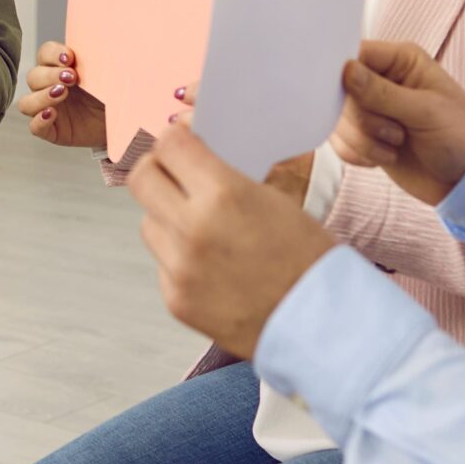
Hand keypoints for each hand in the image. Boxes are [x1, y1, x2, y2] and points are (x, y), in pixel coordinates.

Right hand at [18, 42, 108, 147]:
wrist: (125, 121)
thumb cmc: (115, 94)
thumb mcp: (111, 75)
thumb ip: (101, 61)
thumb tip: (106, 46)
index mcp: (60, 68)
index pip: (45, 54)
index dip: (52, 54)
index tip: (69, 57)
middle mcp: (49, 87)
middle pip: (33, 77)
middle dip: (50, 75)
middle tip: (71, 77)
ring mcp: (48, 109)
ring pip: (27, 102)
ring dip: (42, 96)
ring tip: (62, 93)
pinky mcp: (52, 131)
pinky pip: (35, 127)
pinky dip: (40, 120)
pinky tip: (52, 114)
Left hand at [128, 123, 337, 358]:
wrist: (322, 323)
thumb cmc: (309, 260)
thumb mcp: (273, 199)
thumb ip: (223, 178)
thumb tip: (190, 160)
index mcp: (224, 195)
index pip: (170, 145)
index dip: (175, 140)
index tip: (181, 144)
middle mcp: (193, 229)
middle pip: (142, 179)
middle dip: (157, 171)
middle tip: (174, 176)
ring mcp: (180, 268)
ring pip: (149, 224)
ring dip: (168, 219)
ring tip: (204, 231)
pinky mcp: (175, 299)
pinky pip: (163, 264)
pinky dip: (180, 259)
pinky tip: (212, 267)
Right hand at [330, 41, 464, 206]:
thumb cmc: (459, 136)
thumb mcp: (426, 111)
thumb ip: (383, 92)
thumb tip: (345, 70)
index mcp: (400, 61)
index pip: (355, 53)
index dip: (342, 73)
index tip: (348, 97)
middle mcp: (381, 81)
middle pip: (340, 91)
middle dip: (363, 119)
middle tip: (396, 133)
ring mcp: (371, 109)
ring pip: (337, 119)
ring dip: (362, 140)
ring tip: (396, 146)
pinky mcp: (363, 135)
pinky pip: (339, 142)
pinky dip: (358, 154)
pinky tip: (385, 157)